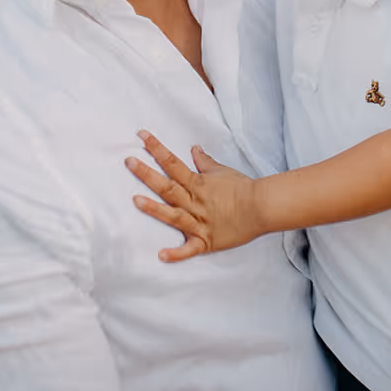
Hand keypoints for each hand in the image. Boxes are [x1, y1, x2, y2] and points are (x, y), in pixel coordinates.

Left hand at [125, 130, 265, 260]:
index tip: (142, 136)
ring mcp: (200, 222)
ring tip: (136, 201)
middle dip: (148, 174)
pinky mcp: (206, 241)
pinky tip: (161, 255)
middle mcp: (195, 202)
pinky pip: (190, 249)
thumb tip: (194, 149)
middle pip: (168, 187)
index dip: (157, 149)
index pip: (173, 164)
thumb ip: (205, 162)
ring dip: (155, 209)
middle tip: (129, 162)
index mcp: (198, 184)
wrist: (262, 207)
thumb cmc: (243, 188)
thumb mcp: (222, 171)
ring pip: (174, 216)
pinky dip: (177, 254)